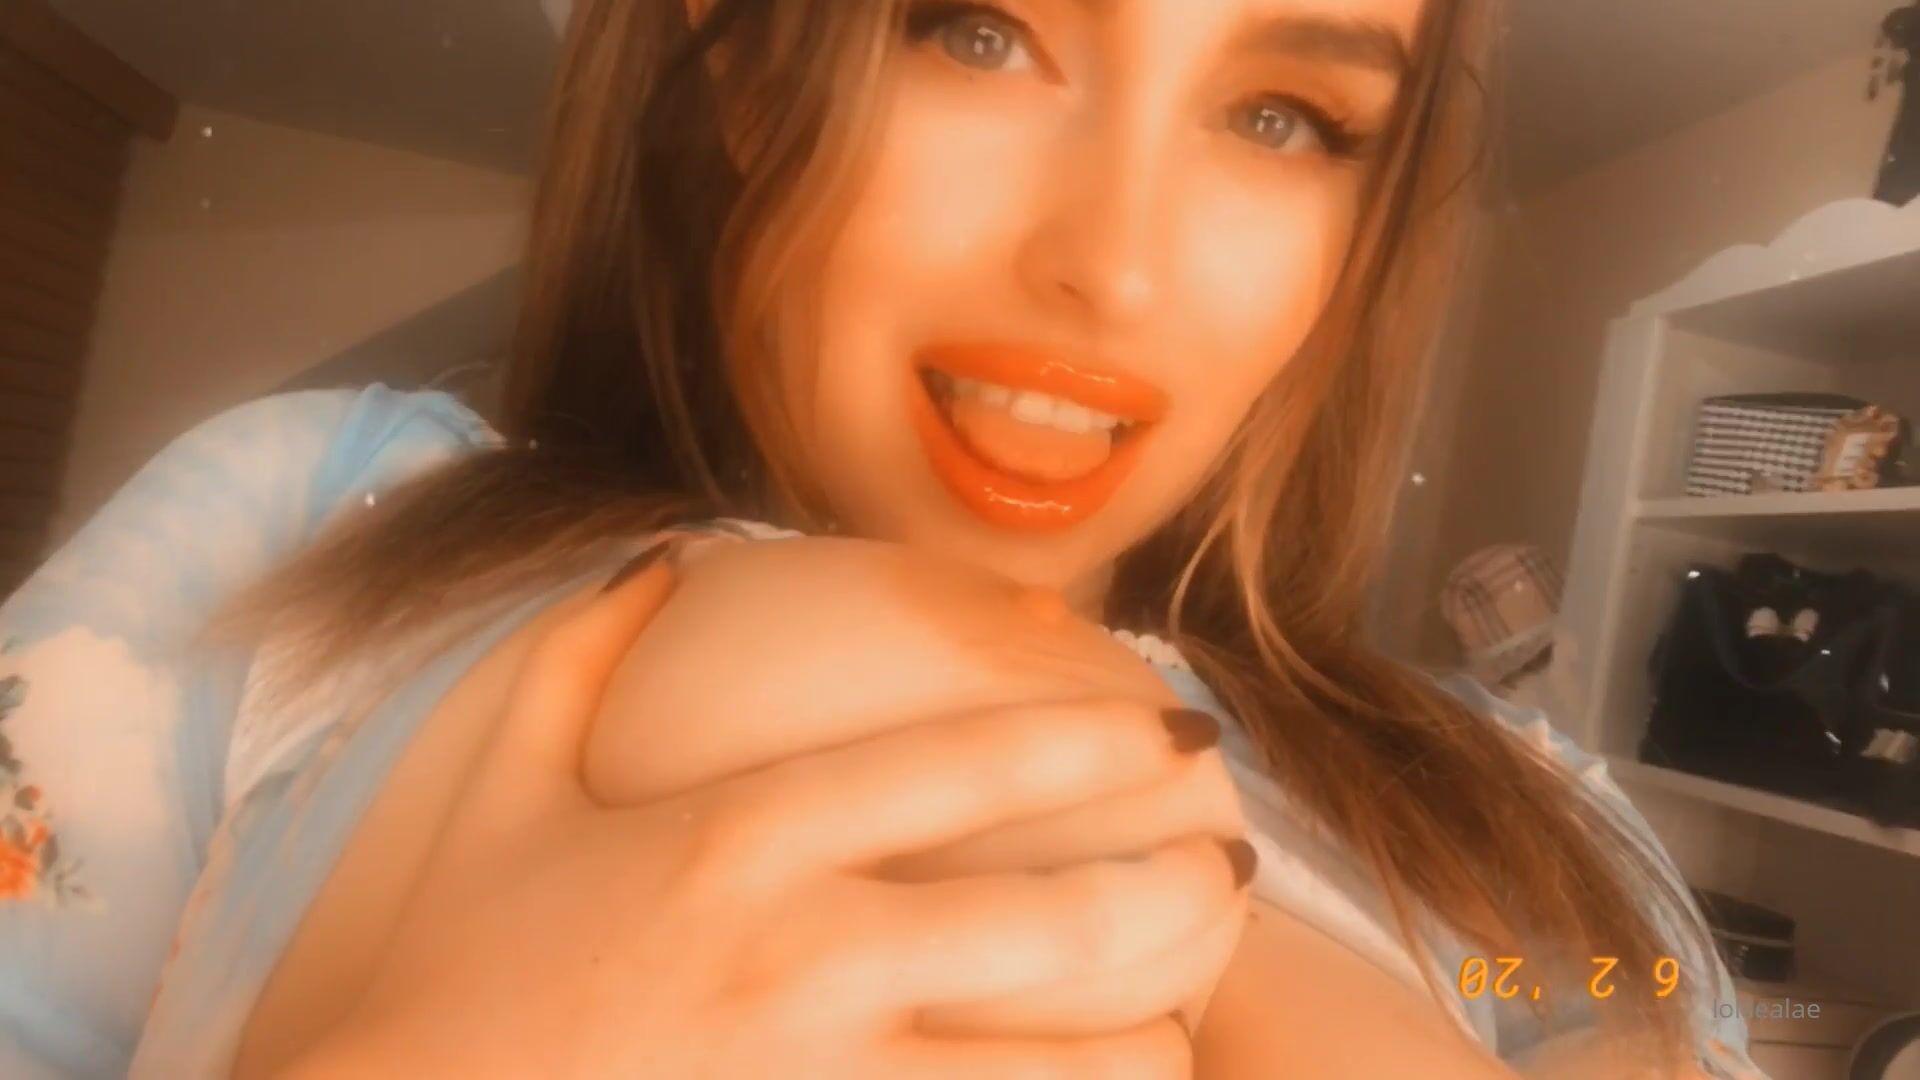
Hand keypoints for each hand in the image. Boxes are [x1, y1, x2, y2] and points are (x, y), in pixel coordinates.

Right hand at [287, 542, 1250, 1078]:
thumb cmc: (443, 970)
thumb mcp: (495, 787)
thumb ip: (580, 653)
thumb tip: (659, 554)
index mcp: (740, 840)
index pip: (963, 768)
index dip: (1094, 734)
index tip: (1176, 719)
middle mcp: (803, 953)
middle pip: (1052, 920)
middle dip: (1173, 892)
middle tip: (1234, 867)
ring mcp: (816, 1079)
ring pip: (1052, 1069)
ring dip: (1146, 1043)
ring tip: (1183, 1019)